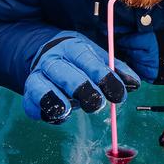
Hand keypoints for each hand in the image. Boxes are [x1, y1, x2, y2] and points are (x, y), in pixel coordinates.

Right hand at [24, 32, 140, 123]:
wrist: (49, 53)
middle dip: (81, 89)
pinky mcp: (29, 95)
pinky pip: (31, 105)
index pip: (86, 59)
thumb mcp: (98, 58)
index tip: (119, 95)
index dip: (103, 77)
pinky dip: (42, 112)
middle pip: (63, 73)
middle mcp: (51, 59)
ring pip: (40, 87)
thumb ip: (116, 70)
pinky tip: (58, 117)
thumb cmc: (80, 60)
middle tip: (96, 105)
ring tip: (67, 110)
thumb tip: (134, 83)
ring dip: (54, 99)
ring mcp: (37, 76)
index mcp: (71, 47)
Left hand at [114, 31, 163, 84]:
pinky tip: (139, 61)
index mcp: (152, 44)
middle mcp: (150, 58)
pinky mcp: (154, 78)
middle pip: (130, 53)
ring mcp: (152, 70)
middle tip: (123, 43)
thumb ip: (145, 33)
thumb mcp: (162, 32)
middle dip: (126, 48)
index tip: (118, 36)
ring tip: (132, 52)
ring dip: (131, 58)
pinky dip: (138, 67)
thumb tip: (127, 30)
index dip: (124, 39)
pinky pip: (140, 72)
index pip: (130, 41)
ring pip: (133, 64)